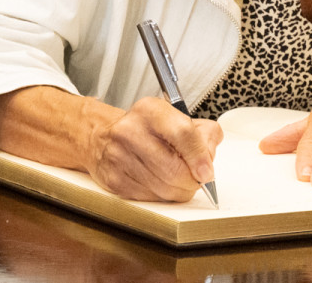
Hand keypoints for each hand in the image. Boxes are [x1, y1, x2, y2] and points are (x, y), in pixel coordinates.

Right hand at [85, 96, 221, 201]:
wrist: (102, 137)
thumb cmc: (144, 129)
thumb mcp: (175, 118)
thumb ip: (202, 134)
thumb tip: (209, 156)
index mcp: (150, 111)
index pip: (183, 133)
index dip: (199, 156)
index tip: (207, 171)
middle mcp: (131, 131)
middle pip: (175, 169)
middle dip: (192, 180)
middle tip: (196, 177)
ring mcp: (119, 157)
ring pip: (165, 190)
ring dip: (179, 190)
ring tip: (177, 178)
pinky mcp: (115, 180)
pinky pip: (151, 199)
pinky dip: (162, 196)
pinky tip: (159, 182)